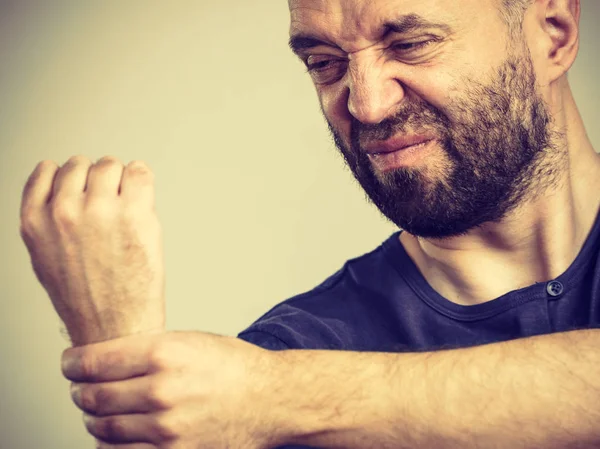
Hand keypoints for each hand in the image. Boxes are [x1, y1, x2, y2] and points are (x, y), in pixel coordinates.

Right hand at [19, 156, 165, 345]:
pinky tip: (143, 198)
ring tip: (126, 209)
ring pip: (111, 165)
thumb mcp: (46, 257)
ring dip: (122, 181)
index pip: (48, 170)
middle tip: (110, 207)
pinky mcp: (134, 214)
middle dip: (98, 182)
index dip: (71, 181)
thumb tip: (67, 187)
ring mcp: (100, 210)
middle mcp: (64, 211)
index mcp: (35, 221)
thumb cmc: (85, 299)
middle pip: (83, 165)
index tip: (83, 191)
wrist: (115, 328)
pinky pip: (140, 171)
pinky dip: (142, 179)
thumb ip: (49, 218)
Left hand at [62, 331, 284, 448]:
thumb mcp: (189, 341)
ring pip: (103, 429)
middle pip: (92, 397)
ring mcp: (165, 428)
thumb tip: (104, 360)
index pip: (93, 362)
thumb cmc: (233, 367)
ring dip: (93, 419)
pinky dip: (112, 444)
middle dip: (80, 392)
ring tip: (99, 411)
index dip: (73, 364)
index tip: (70, 364)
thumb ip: (146, 349)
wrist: (269, 400)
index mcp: (164, 354)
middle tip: (82, 388)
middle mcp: (161, 391)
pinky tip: (118, 432)